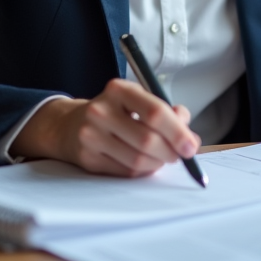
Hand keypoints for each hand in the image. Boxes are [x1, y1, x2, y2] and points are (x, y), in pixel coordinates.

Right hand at [9, 78, 200, 176]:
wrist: (69, 125)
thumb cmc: (115, 112)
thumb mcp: (138, 101)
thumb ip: (166, 112)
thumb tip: (189, 135)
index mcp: (118, 90)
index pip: (155, 111)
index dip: (178, 131)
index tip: (191, 145)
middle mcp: (101, 111)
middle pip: (148, 139)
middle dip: (171, 152)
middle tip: (180, 155)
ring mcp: (91, 135)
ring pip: (138, 160)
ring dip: (158, 163)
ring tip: (162, 157)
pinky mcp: (87, 158)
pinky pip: (126, 171)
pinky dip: (143, 170)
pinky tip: (144, 162)